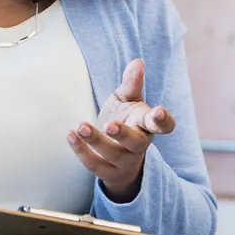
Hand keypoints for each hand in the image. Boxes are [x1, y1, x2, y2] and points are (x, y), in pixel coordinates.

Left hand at [66, 59, 176, 201]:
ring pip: (112, 154)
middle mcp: (139, 145)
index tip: (158, 112)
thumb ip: (132, 83)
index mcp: (147, 125)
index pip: (163, 126)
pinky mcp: (108, 171)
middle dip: (123, 134)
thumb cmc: (126, 120)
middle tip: (108, 124)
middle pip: (136, 143)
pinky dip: (81, 151)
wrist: (117, 156)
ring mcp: (124, 160)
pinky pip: (95, 165)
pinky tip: (70, 135)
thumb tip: (137, 62)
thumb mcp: (127, 100)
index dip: (163, 120)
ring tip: (80, 126)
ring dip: (95, 141)